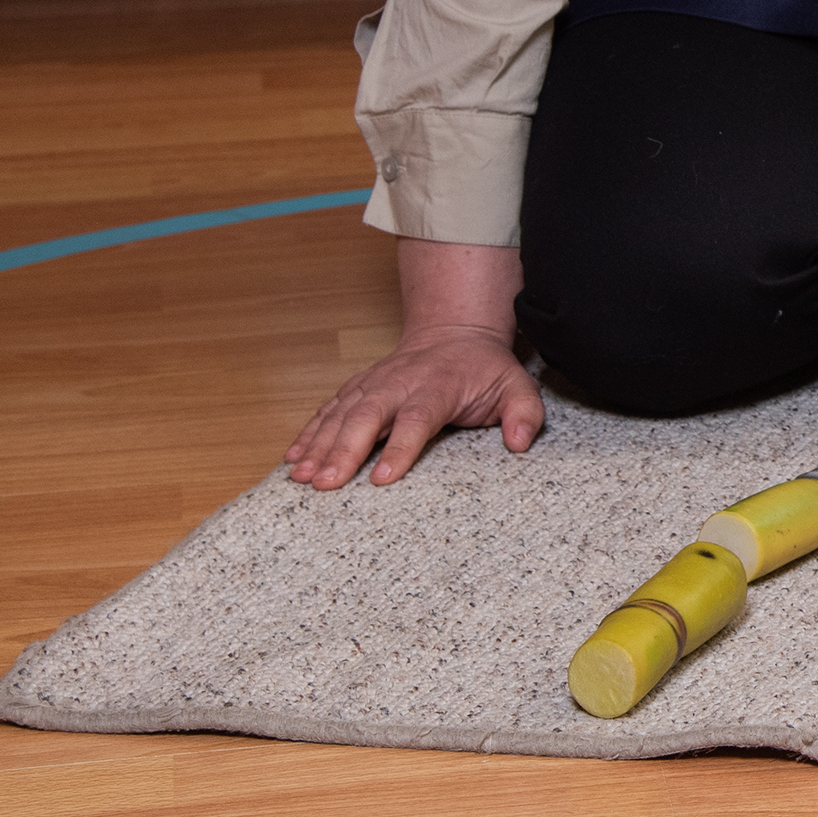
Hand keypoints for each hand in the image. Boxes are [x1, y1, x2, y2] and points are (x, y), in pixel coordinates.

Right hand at [286, 324, 543, 490]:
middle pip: (367, 414)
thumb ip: (524, 413)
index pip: (417, 418)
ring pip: (341, 412)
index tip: (381, 478)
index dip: (399, 447)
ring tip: (300, 477)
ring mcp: (374, 383)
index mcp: (439, 385)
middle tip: (325, 484)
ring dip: (318, 444)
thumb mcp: (516, 385)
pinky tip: (293, 458)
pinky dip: (309, 432)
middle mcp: (400, 382)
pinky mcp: (357, 387)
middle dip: (344, 449)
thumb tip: (520, 443)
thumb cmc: (484, 369)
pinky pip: (329, 409)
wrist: (454, 332)